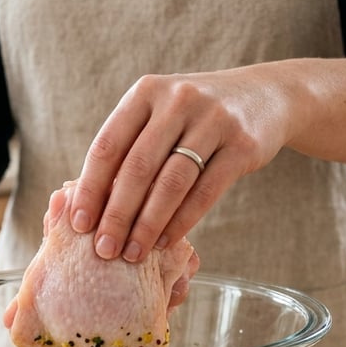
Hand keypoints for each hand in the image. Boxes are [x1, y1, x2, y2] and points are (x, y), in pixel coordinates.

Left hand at [67, 64, 292, 262]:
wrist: (266, 96)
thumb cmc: (197, 117)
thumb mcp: (161, 115)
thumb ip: (130, 147)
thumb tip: (90, 204)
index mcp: (146, 92)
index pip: (108, 145)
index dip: (90, 188)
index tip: (79, 224)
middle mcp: (177, 100)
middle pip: (137, 167)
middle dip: (116, 215)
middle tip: (103, 250)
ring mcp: (213, 120)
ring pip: (171, 182)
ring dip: (148, 224)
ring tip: (133, 254)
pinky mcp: (242, 145)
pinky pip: (205, 191)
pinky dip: (182, 221)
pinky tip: (166, 241)